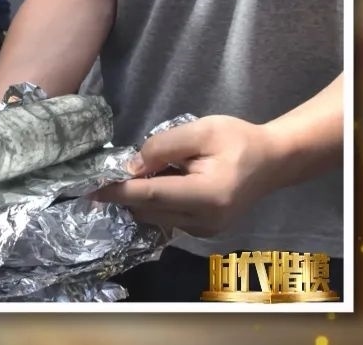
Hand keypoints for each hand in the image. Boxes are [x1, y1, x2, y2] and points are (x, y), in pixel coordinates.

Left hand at [92, 115, 282, 236]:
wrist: (273, 161)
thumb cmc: (238, 140)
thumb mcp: (201, 130)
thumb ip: (162, 146)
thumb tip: (130, 166)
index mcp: (206, 195)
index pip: (150, 195)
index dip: (117, 191)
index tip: (89, 189)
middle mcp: (204, 221)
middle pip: (148, 209)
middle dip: (128, 191)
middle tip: (122, 167)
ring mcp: (204, 231)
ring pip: (154, 217)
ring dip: (142, 197)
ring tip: (154, 171)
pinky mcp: (202, 232)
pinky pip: (166, 219)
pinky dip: (156, 203)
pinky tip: (166, 182)